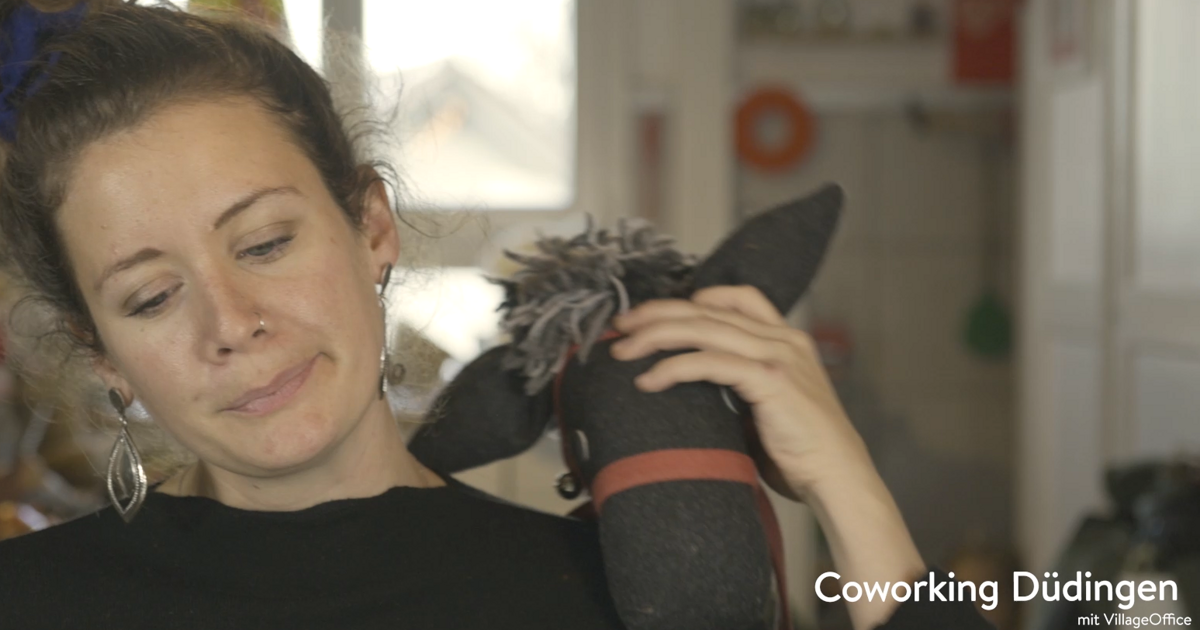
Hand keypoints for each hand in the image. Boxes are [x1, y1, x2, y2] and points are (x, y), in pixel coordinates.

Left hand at [609, 285, 873, 501]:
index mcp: (786, 340)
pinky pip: (709, 363)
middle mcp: (784, 340)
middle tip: (622, 325)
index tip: (656, 314)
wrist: (838, 478)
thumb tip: (693, 384)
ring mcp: (778, 357)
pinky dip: (673, 367)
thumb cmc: (802, 452)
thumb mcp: (769, 405)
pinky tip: (649, 380)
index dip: (694, 298)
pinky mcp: (769, 381)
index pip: (738, 298)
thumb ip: (739, 385)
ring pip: (703, 328)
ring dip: (656, 336)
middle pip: (709, 308)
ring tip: (624, 350)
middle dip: (658, 312)